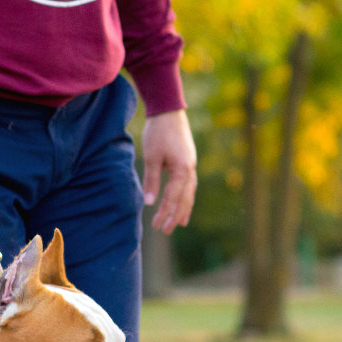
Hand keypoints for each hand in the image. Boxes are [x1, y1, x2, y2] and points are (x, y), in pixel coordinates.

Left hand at [141, 110, 197, 233]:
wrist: (169, 110)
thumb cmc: (159, 133)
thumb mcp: (151, 157)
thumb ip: (151, 180)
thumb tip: (149, 203)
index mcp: (183, 169)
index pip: (174, 197)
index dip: (165, 213)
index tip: (157, 226)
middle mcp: (190, 169)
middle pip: (185, 198)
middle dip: (176, 215)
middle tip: (167, 230)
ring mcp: (191, 164)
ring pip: (189, 192)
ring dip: (184, 207)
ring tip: (180, 223)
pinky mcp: (187, 160)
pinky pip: (188, 183)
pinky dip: (185, 195)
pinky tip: (181, 201)